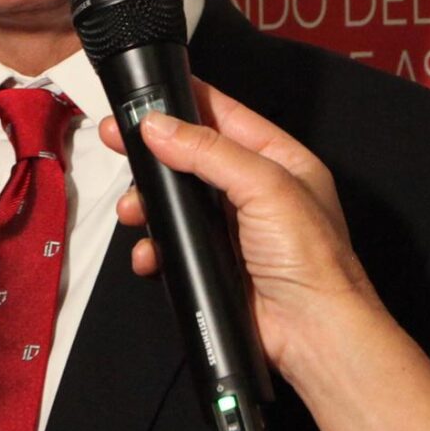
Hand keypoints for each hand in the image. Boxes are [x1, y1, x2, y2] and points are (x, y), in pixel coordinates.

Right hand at [101, 79, 385, 377]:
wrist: (313, 334)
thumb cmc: (312, 260)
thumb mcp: (265, 186)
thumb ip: (209, 151)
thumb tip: (160, 126)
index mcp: (279, 160)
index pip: (224, 115)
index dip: (184, 103)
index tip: (145, 96)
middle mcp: (255, 190)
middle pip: (191, 156)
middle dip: (153, 153)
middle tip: (116, 141)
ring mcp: (233, 228)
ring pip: (176, 201)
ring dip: (148, 203)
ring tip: (132, 210)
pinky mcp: (215, 262)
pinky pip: (174, 243)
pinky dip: (155, 246)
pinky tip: (149, 253)